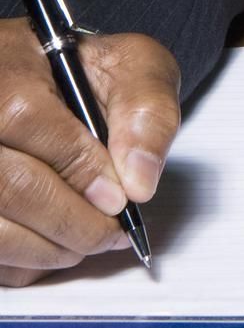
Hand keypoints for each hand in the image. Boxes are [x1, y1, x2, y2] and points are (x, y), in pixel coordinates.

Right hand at [0, 18, 178, 285]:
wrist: (44, 77)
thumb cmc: (86, 73)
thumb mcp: (130, 67)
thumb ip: (146, 110)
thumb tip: (140, 181)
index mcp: (6, 72)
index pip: (25, 119)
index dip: (78, 168)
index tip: (120, 198)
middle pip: (7, 185)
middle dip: (71, 221)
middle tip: (112, 233)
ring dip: (47, 247)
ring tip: (88, 240)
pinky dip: (24, 259)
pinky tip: (56, 243)